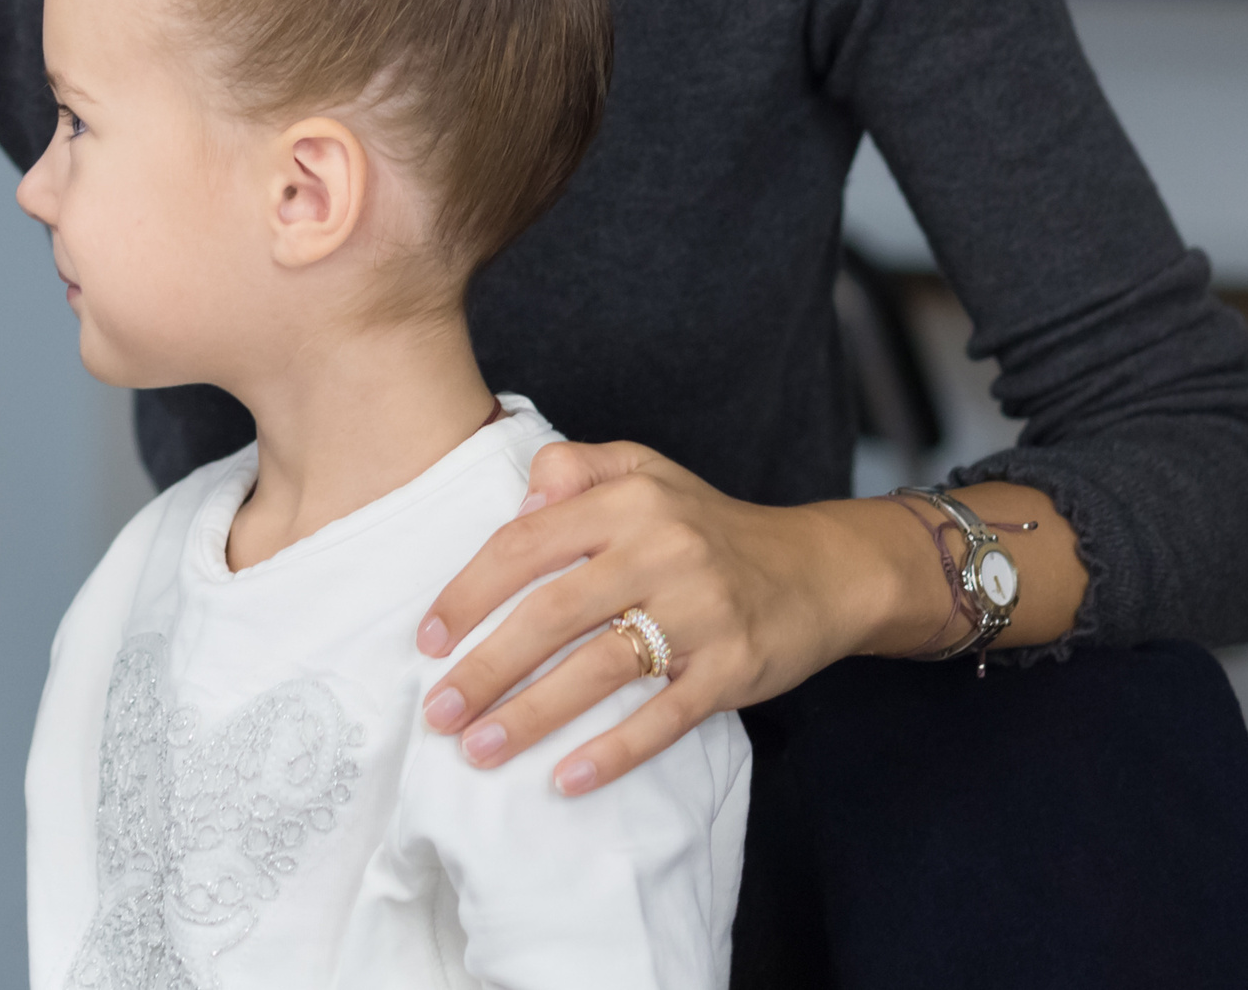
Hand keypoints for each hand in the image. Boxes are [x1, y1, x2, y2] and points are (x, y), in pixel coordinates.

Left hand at [415, 440, 920, 796]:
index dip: (470, 593)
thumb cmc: (706, 524)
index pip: (526, 544)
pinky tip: (566, 779)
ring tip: (478, 750)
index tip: (429, 639)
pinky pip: (663, 717)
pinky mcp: (733, 668)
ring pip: (598, 669)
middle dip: (486, 668)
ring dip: (531, 716)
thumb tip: (516, 505)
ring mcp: (699, 612)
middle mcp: (660, 550)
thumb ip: (573, 469)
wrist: (818, 569)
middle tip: (437, 712)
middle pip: (551, 613)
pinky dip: (613, 752)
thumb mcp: (643, 469)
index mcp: (627, 500)